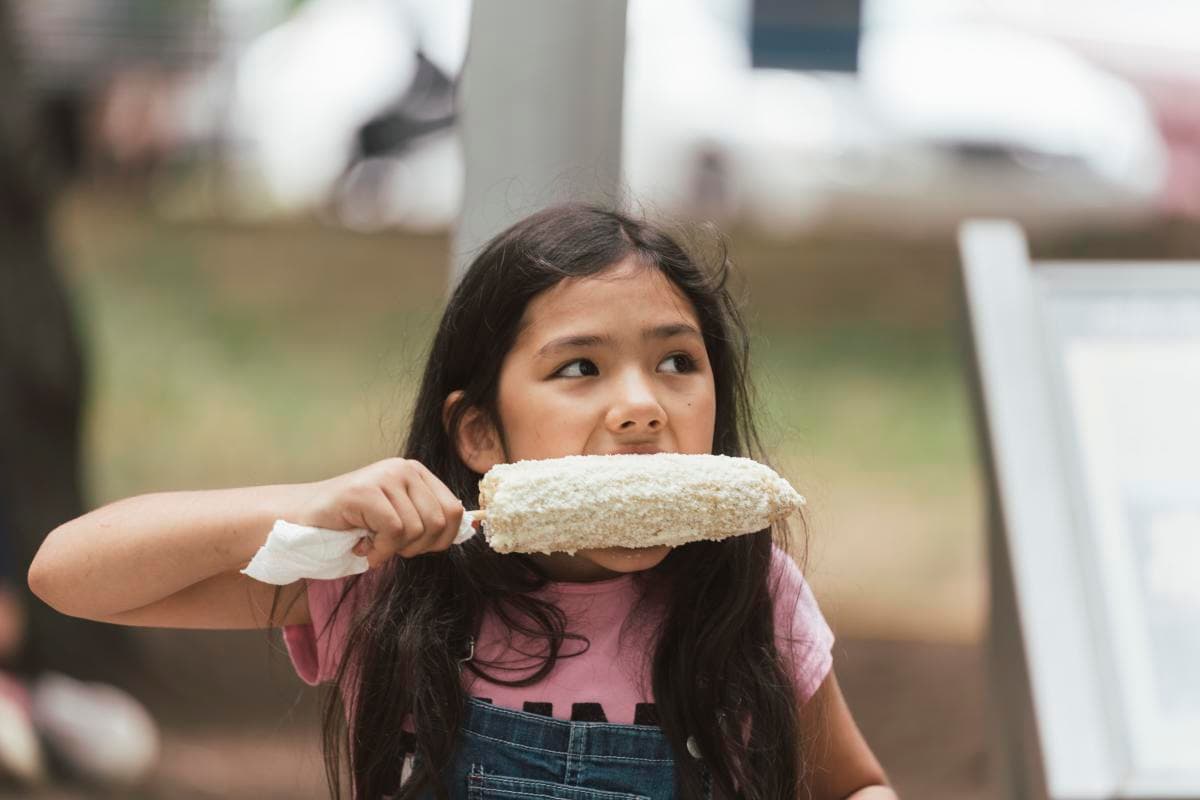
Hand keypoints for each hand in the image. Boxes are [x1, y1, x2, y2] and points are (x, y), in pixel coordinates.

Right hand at [298, 458, 465, 567]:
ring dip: (392, 550)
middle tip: (388, 547)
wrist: (304, 521)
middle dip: (416, 547)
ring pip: (416, 529)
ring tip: (370, 542)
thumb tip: (470, 529)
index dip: (440, 540)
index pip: (454, 510)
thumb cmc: (353, 526)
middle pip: (439, 522)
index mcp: (417, 473)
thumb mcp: (400, 521)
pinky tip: (362, 545)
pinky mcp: (365, 490)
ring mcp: (384, 476)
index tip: (413, 547)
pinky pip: (393, 531)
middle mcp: (404, 468)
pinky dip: (379, 550)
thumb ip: (429, 520)